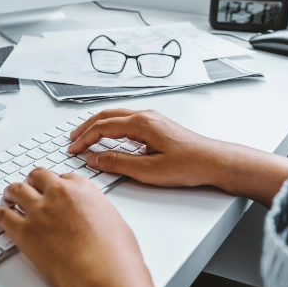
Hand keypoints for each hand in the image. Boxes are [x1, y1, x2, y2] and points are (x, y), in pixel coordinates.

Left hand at [0, 168, 160, 286]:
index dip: (56, 184)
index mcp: (83, 189)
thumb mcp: (114, 223)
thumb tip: (96, 221)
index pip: (64, 178)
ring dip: (11, 192)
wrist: (102, 272)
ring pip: (17, 190)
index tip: (53, 190)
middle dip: (32, 181)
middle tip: (28, 186)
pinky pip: (3, 215)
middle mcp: (59, 193)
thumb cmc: (115, 254)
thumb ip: (98, 215)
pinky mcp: (24, 231)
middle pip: (38, 177)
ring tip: (8, 195)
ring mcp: (39, 210)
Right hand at [69, 109, 287, 206]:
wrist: (215, 161)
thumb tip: (94, 159)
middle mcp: (145, 116)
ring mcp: (152, 119)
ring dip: (97, 125)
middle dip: (86, 128)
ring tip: (85, 136)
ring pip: (116, 116)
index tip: (73, 150)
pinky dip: (110, 127)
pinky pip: (126, 120)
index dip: (84, 139)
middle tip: (72, 140)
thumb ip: (118, 163)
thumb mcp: (148, 170)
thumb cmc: (189, 165)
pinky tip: (108, 137)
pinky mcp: (157, 125)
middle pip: (106, 116)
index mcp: (141, 123)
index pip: (102, 127)